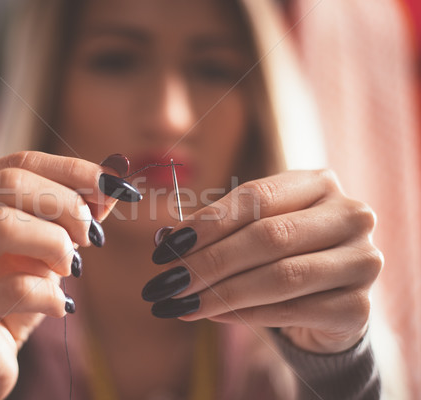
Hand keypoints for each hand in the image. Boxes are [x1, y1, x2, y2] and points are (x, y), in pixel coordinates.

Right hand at [0, 151, 135, 398]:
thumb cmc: (11, 294)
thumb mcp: (45, 244)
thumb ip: (74, 211)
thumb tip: (114, 175)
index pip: (18, 164)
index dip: (72, 171)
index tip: (113, 185)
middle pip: (7, 185)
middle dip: (64, 206)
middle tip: (91, 236)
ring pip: (0, 226)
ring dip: (55, 245)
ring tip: (71, 268)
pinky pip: (11, 288)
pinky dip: (50, 294)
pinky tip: (60, 307)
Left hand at [143, 170, 382, 353]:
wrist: (330, 302)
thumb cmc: (284, 255)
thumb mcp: (253, 230)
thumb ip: (216, 230)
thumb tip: (165, 239)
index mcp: (319, 184)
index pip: (257, 197)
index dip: (207, 223)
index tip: (164, 247)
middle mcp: (349, 216)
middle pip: (269, 236)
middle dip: (209, 262)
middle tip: (167, 282)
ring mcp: (362, 261)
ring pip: (281, 276)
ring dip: (221, 292)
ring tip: (181, 302)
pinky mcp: (359, 307)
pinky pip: (292, 311)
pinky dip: (247, 314)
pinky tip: (214, 315)